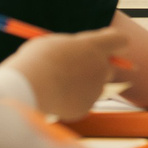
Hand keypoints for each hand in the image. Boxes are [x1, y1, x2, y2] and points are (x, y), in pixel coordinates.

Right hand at [3, 21, 130, 120]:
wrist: (27, 87)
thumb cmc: (35, 61)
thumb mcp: (52, 45)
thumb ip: (70, 49)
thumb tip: (73, 53)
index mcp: (93, 46)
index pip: (119, 40)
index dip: (113, 42)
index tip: (105, 45)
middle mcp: (100, 67)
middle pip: (110, 67)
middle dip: (96, 69)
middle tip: (77, 69)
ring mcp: (96, 89)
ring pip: (93, 87)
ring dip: (80, 86)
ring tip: (54, 85)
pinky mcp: (87, 107)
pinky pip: (80, 103)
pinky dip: (69, 102)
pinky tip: (52, 99)